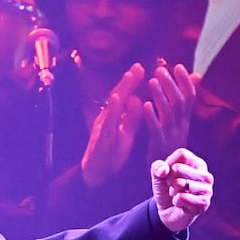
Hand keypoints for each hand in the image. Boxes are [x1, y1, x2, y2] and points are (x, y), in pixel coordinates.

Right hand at [81, 63, 146, 187]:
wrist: (96, 173)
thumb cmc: (111, 153)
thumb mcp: (125, 132)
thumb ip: (131, 116)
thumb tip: (138, 99)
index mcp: (115, 117)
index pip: (125, 96)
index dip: (133, 83)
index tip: (143, 68)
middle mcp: (107, 118)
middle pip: (118, 95)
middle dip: (128, 80)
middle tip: (139, 66)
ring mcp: (103, 126)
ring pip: (112, 105)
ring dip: (121, 89)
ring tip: (130, 75)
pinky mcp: (101, 137)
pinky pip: (107, 121)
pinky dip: (112, 108)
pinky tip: (117, 98)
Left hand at [141, 62, 198, 157]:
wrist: (170, 178)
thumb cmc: (171, 147)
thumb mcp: (180, 126)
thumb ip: (183, 105)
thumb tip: (196, 78)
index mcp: (185, 121)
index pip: (189, 97)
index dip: (185, 81)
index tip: (178, 66)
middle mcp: (181, 126)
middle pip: (180, 102)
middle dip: (171, 84)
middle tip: (160, 70)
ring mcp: (171, 136)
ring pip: (169, 113)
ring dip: (161, 95)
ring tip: (151, 81)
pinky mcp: (159, 145)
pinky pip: (157, 129)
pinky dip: (152, 116)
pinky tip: (144, 105)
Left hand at [150, 147, 211, 232]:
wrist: (167, 212)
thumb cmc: (166, 190)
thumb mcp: (158, 176)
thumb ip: (157, 167)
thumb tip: (164, 170)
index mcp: (198, 164)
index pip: (182, 154)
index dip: (169, 164)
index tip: (169, 174)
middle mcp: (206, 175)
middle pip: (178, 167)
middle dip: (168, 178)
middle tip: (172, 186)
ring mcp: (207, 190)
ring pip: (180, 183)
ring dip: (172, 191)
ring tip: (176, 194)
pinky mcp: (203, 204)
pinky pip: (181, 198)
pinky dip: (175, 201)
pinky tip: (180, 204)